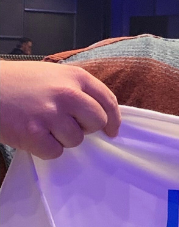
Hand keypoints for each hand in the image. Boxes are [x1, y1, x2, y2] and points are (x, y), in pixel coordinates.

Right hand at [0, 61, 120, 158]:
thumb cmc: (17, 82)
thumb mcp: (52, 75)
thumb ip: (77, 90)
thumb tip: (101, 114)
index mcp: (75, 77)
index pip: (108, 101)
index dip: (113, 119)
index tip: (112, 131)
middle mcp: (67, 94)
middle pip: (97, 122)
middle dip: (86, 128)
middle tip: (67, 125)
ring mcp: (50, 114)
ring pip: (76, 139)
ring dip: (62, 138)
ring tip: (42, 125)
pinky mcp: (33, 133)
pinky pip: (55, 151)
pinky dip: (44, 148)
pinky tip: (31, 134)